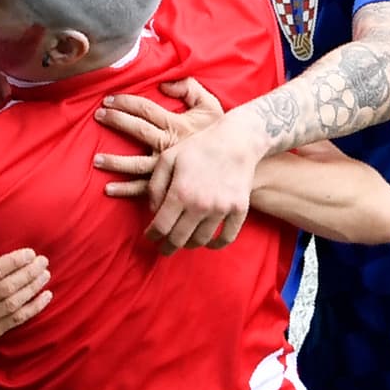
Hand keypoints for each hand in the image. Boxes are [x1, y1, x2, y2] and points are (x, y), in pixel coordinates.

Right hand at [0, 247, 51, 348]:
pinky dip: (34, 308)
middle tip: (43, 261)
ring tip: (45, 274)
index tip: (29, 253)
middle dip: (28, 273)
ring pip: (14, 304)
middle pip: (7, 288)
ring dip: (33, 288)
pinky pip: (16, 320)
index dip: (13, 262)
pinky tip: (46, 296)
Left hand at [93, 78, 222, 196]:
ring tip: (96, 159)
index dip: (124, 102)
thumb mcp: (210, 105)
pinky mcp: (171, 186)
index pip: (145, 109)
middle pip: (137, 130)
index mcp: (177, 124)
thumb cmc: (220, 132)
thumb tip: (166, 84)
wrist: (239, 160)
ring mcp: (170, 168)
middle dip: (115, 121)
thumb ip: (190, 88)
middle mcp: (171, 144)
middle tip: (98, 116)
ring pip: (136, 163)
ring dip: (114, 162)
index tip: (107, 100)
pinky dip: (126, 189)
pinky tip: (109, 189)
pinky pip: (146, 189)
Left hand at [143, 113, 259, 252]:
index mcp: (180, 192)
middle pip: (179, 239)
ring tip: (184, 242)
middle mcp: (200, 205)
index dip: (153, 236)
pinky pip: (227, 238)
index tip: (151, 237)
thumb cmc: (198, 147)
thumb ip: (155, 186)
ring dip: (189, 245)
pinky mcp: (239, 210)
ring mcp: (221, 209)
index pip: (161, 227)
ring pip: (201, 241)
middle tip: (164, 249)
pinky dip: (216, 245)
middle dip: (168, 247)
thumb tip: (153, 212)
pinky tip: (208, 243)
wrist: (237, 140)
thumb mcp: (168, 158)